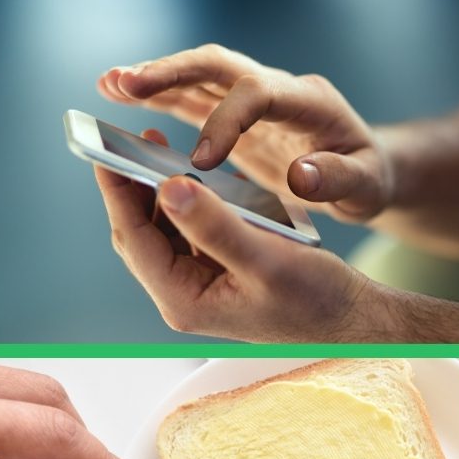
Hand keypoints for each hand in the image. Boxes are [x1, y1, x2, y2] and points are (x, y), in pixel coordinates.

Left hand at [96, 130, 371, 341]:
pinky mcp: (220, 274)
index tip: (106, 149)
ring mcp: (202, 286)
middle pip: (142, 233)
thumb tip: (168, 187)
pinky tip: (205, 178)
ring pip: (165, 230)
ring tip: (166, 152)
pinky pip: (192, 232)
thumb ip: (215, 225)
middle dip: (135, 188)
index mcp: (185, 300)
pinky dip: (194, 203)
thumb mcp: (266, 259)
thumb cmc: (317, 299)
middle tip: (136, 140)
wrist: (352, 319)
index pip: (135, 239)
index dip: (118, 192)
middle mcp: (185, 296)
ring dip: (165, 192)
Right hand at [99, 44, 391, 220]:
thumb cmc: (369, 180)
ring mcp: (255, 98)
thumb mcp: (367, 188)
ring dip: (155, 78)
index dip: (227, 121)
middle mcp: (279, 89)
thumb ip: (338, 180)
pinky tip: (119, 95)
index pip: (260, 94)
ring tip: (108, 85)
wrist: (367, 170)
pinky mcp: (237, 114)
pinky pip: (194, 96)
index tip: (202, 161)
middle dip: (173, 72)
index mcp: (311, 103)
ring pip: (200, 75)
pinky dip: (158, 95)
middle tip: (126, 83)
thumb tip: (302, 175)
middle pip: (221, 66)